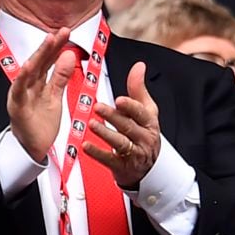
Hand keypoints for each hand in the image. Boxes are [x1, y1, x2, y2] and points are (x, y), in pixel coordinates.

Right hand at [7, 28, 74, 162]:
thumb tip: (68, 54)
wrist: (33, 148)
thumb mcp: (55, 96)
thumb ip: (60, 76)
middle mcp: (27, 85)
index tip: (66, 32)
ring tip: (48, 41)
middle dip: (50, 46)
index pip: (48, 60)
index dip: (56, 46)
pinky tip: (28, 65)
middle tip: (61, 32)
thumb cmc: (41, 122)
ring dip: (39, 56)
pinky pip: (19, 91)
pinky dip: (22, 78)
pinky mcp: (17, 107)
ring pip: (30, 72)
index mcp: (37, 82)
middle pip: (40, 62)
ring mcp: (21, 95)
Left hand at [83, 62, 160, 187]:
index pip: (140, 112)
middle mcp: (143, 137)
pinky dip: (97, 153)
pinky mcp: (123, 166)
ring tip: (92, 124)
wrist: (147, 167)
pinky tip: (86, 146)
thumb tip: (139, 66)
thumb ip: (138, 88)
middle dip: (113, 116)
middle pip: (128, 126)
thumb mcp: (146, 110)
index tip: (119, 100)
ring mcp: (134, 153)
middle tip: (98, 107)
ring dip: (105, 133)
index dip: (130, 106)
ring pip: (120, 142)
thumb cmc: (144, 134)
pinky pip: (109, 159)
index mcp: (148, 121)